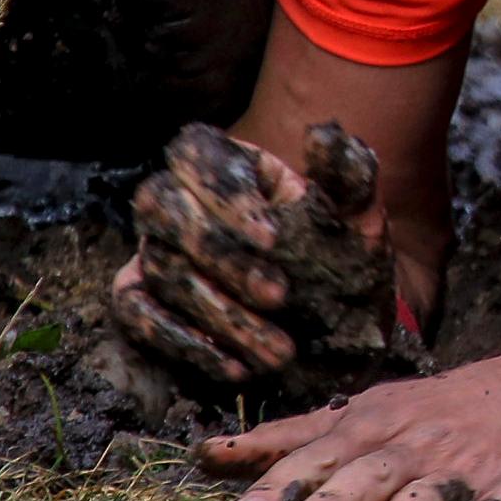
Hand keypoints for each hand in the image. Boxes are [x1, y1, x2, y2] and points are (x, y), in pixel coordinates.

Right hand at [107, 122, 390, 381]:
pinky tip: (236, 367)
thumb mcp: (360, 222)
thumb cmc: (344, 266)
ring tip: (281, 350)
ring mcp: (156, 252)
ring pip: (162, 270)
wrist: (339, 339)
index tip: (274, 237)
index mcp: (230, 165)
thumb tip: (323, 133)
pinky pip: (140, 316)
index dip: (225, 190)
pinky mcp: (141, 304)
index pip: (196, 152)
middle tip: (280, 296)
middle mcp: (180, 202)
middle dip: (222, 256)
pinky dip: (186, 343)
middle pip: (163, 206)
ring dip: (223, 314)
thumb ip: (350, 175)